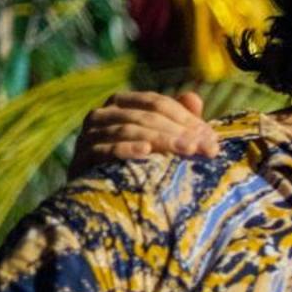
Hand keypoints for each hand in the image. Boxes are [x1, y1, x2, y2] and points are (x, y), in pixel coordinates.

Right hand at [69, 91, 218, 179]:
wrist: (98, 194)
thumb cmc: (135, 161)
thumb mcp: (161, 139)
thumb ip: (177, 118)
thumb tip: (194, 98)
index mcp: (121, 103)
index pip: (156, 103)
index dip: (184, 117)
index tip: (210, 136)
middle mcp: (102, 114)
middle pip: (145, 117)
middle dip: (177, 131)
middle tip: (202, 147)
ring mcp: (89, 135)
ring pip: (128, 130)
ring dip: (160, 139)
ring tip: (185, 149)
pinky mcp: (82, 157)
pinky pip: (105, 149)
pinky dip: (127, 149)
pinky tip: (146, 152)